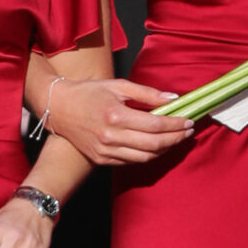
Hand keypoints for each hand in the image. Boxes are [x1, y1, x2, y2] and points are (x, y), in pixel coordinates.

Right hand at [42, 77, 193, 167]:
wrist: (59, 108)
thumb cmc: (89, 93)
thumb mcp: (118, 85)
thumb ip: (147, 93)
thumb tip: (173, 99)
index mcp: (116, 115)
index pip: (155, 124)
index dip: (175, 125)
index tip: (188, 121)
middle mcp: (111, 136)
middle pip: (154, 144)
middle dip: (175, 139)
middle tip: (187, 132)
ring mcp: (105, 150)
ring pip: (145, 157)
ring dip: (164, 150)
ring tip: (175, 140)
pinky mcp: (101, 159)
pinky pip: (131, 162)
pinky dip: (147, 156)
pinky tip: (156, 147)